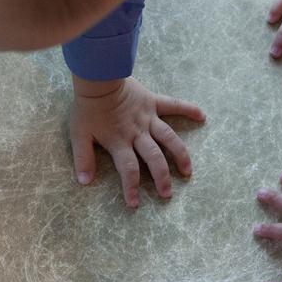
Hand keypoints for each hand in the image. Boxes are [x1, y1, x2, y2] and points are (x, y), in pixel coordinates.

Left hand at [70, 76, 204, 206]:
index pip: (128, 169)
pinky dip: (188, 109)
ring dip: (179, 155)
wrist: (97, 78)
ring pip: (169, 138)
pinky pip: (174, 105)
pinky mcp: (153, 102)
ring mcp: (148, 118)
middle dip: (161, 177)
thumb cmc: (87, 108)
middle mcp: (137, 133)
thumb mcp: (79, 134)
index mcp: (120, 141)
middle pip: (153, 158)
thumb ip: (83, 158)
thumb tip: (84, 181)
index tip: (134, 203)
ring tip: (187, 171)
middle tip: (167, 194)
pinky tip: (202, 116)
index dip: (131, 187)